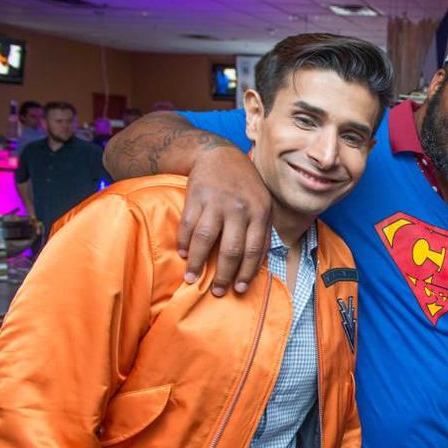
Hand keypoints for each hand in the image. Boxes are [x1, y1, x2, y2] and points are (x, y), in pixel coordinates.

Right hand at [179, 146, 270, 295]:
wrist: (220, 155)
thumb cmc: (246, 186)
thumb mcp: (263, 204)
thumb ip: (262, 231)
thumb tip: (256, 266)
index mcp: (260, 212)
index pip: (254, 249)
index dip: (246, 272)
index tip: (239, 289)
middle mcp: (239, 208)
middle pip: (231, 249)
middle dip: (224, 275)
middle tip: (217, 292)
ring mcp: (216, 202)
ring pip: (205, 240)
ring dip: (198, 264)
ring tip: (192, 279)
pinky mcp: (196, 197)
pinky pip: (188, 226)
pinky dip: (184, 243)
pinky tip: (184, 256)